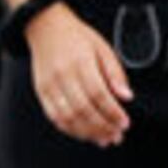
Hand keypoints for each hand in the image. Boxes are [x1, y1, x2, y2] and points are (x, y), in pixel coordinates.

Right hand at [23, 6, 130, 146]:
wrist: (46, 28)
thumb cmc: (78, 38)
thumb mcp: (104, 48)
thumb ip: (115, 73)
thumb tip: (126, 96)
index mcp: (81, 62)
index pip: (98, 94)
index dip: (112, 112)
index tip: (125, 123)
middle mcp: (62, 76)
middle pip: (83, 109)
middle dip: (102, 127)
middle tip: (116, 136)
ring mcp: (49, 86)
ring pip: (67, 117)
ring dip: (87, 133)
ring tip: (103, 139)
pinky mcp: (41, 93)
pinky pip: (54, 117)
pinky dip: (70, 129)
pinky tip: (85, 133)